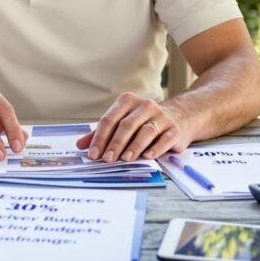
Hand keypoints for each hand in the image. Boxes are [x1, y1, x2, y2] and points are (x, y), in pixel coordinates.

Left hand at [77, 93, 191, 161]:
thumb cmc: (143, 122)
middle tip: (107, 159)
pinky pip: (164, 138)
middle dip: (115, 143)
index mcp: (127, 101)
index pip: (110, 119)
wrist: (178, 117)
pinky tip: (147, 156)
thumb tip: (81, 145)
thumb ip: (101, 133)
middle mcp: (145, 105)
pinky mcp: (174, 129)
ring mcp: (161, 116)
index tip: (93, 154)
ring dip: (134, 146)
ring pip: (145, 131)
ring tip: (125, 159)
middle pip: (126, 125)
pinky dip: (156, 148)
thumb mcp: (122, 123)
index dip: (100, 138)